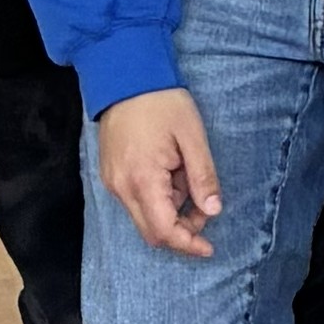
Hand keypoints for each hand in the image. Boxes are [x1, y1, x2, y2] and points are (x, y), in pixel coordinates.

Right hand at [97, 87, 221, 257]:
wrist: (125, 76)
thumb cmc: (162, 102)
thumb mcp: (192, 136)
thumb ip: (203, 176)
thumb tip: (213, 211)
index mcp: (142, 180)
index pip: (164, 231)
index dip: (188, 244)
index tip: (209, 247)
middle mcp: (121, 188)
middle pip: (151, 232)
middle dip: (181, 230)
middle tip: (204, 208)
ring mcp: (112, 182)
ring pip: (143, 217)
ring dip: (169, 212)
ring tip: (186, 178)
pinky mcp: (110, 174)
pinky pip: (135, 201)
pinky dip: (157, 199)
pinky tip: (171, 174)